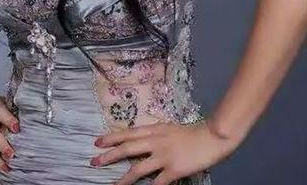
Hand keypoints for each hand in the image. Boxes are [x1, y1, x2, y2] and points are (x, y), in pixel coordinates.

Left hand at [90, 119, 238, 184]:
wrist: (212, 137)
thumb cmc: (191, 133)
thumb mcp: (169, 129)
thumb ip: (154, 134)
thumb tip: (139, 140)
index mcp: (155, 129)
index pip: (129, 133)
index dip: (112, 137)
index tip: (97, 141)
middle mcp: (156, 141)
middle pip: (128, 148)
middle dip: (110, 155)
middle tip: (94, 160)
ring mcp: (164, 156)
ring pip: (138, 168)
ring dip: (123, 178)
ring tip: (112, 184)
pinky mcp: (174, 169)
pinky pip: (158, 183)